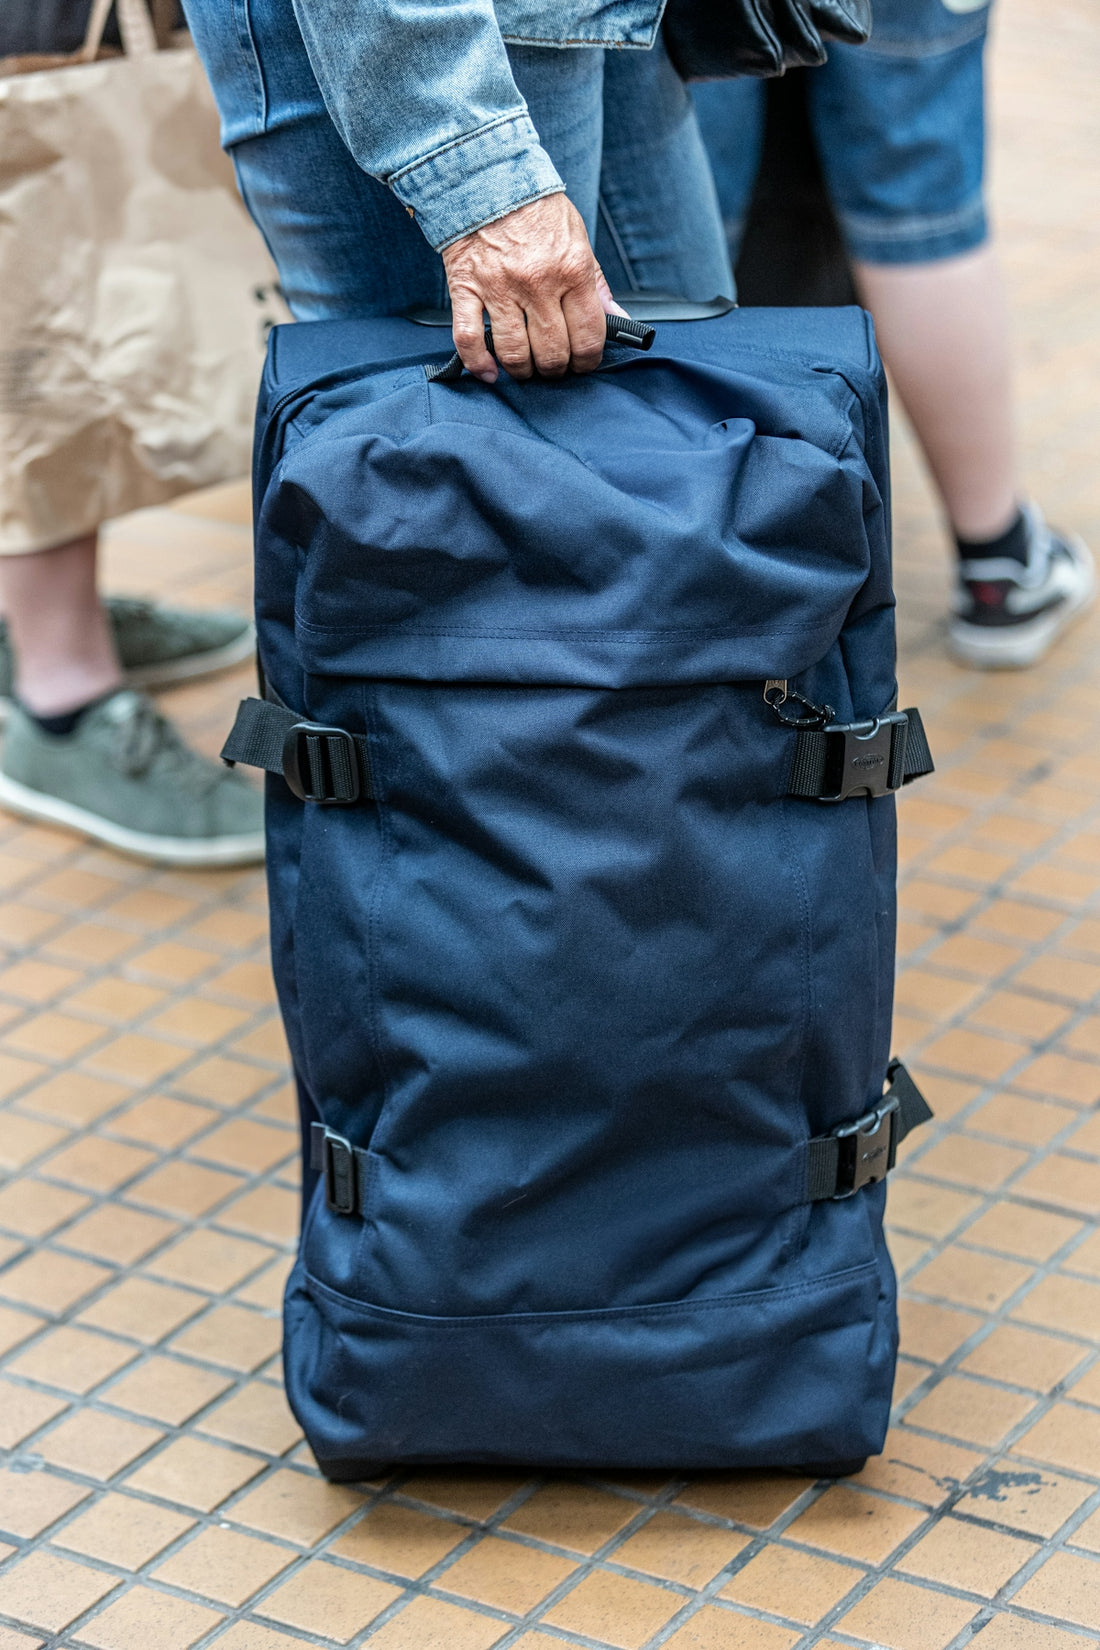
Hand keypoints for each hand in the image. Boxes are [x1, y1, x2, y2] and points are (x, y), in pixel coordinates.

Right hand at [441, 193, 626, 382]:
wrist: (487, 177)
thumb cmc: (534, 209)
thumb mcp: (578, 238)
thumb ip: (596, 284)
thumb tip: (616, 319)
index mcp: (571, 270)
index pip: (589, 335)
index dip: (589, 359)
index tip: (584, 363)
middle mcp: (537, 283)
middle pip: (553, 352)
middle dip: (557, 369)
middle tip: (555, 366)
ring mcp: (499, 288)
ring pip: (514, 353)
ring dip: (523, 371)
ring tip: (527, 368)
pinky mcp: (466, 288)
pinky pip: (469, 338)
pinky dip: (478, 364)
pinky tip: (489, 372)